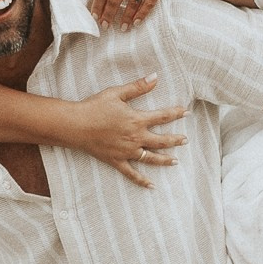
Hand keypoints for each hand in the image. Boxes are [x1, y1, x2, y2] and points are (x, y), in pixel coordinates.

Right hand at [64, 77, 185, 185]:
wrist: (76, 125)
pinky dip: (142, 181)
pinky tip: (152, 186)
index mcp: (137, 120)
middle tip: (186, 140)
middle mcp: (136, 138)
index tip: (186, 113)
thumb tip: (155, 77)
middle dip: (175, 140)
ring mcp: (127, 151)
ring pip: (151, 158)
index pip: (162, 116)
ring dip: (165, 160)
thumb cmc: (95, 107)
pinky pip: (132, 173)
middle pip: (161, 141)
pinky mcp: (117, 161)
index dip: (176, 113)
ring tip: (175, 161)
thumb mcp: (117, 93)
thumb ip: (138, 87)